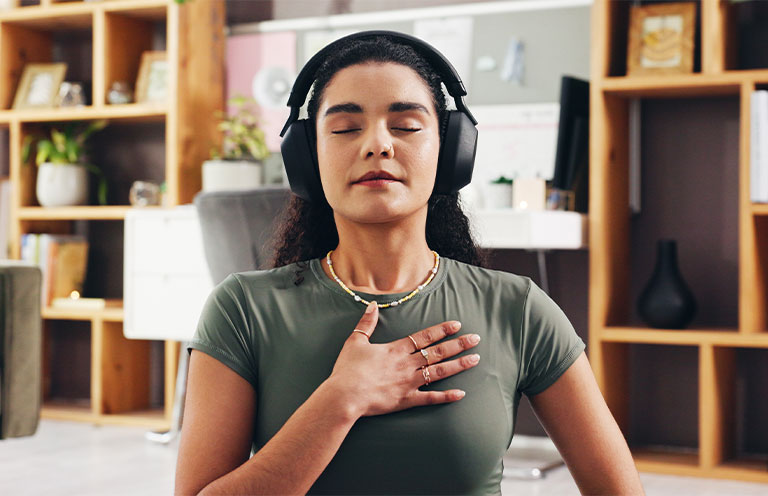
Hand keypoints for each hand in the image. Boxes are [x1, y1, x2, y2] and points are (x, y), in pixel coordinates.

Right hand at [327, 301, 480, 418]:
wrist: (345, 396)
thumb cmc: (348, 370)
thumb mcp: (355, 341)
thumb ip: (366, 323)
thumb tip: (372, 305)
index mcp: (396, 349)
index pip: (425, 336)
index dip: (442, 330)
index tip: (457, 325)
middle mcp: (407, 364)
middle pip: (438, 352)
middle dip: (459, 344)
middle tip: (476, 339)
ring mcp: (409, 383)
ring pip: (439, 372)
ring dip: (458, 365)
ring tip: (475, 359)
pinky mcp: (407, 400)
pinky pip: (430, 398)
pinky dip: (446, 396)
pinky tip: (461, 393)